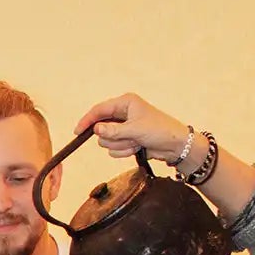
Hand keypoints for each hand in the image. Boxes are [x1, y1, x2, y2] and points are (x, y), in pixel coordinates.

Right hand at [77, 94, 192, 163]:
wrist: (176, 146)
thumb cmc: (160, 131)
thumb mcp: (135, 129)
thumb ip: (113, 130)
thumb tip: (96, 130)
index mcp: (126, 103)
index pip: (99, 110)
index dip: (87, 120)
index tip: (78, 132)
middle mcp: (123, 113)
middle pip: (102, 128)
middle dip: (114, 137)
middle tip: (129, 138)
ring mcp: (125, 127)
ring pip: (107, 141)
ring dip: (121, 146)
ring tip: (136, 143)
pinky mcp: (127, 139)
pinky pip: (114, 149)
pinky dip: (125, 151)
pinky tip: (137, 149)